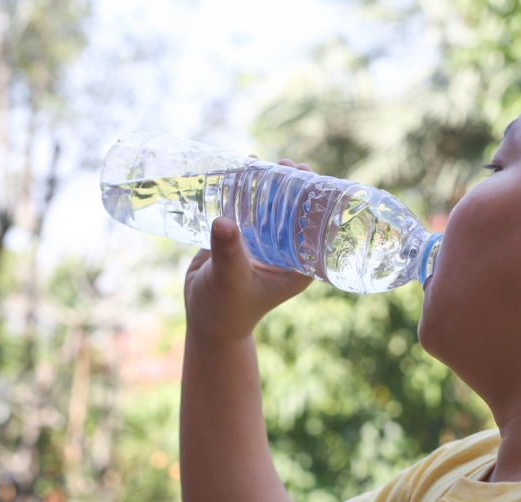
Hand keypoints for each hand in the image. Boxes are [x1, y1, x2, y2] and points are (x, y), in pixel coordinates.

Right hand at [184, 159, 314, 343]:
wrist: (203, 320)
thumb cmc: (224, 309)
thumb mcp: (229, 279)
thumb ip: (228, 252)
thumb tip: (223, 222)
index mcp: (298, 267)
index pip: (317, 229)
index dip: (316, 201)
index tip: (309, 175)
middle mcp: (286, 254)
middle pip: (296, 214)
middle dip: (292, 187)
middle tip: (286, 164)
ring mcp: (264, 246)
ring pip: (271, 209)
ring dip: (268, 186)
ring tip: (261, 161)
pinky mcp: (243, 241)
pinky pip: (247, 211)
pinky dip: (244, 193)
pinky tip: (240, 172)